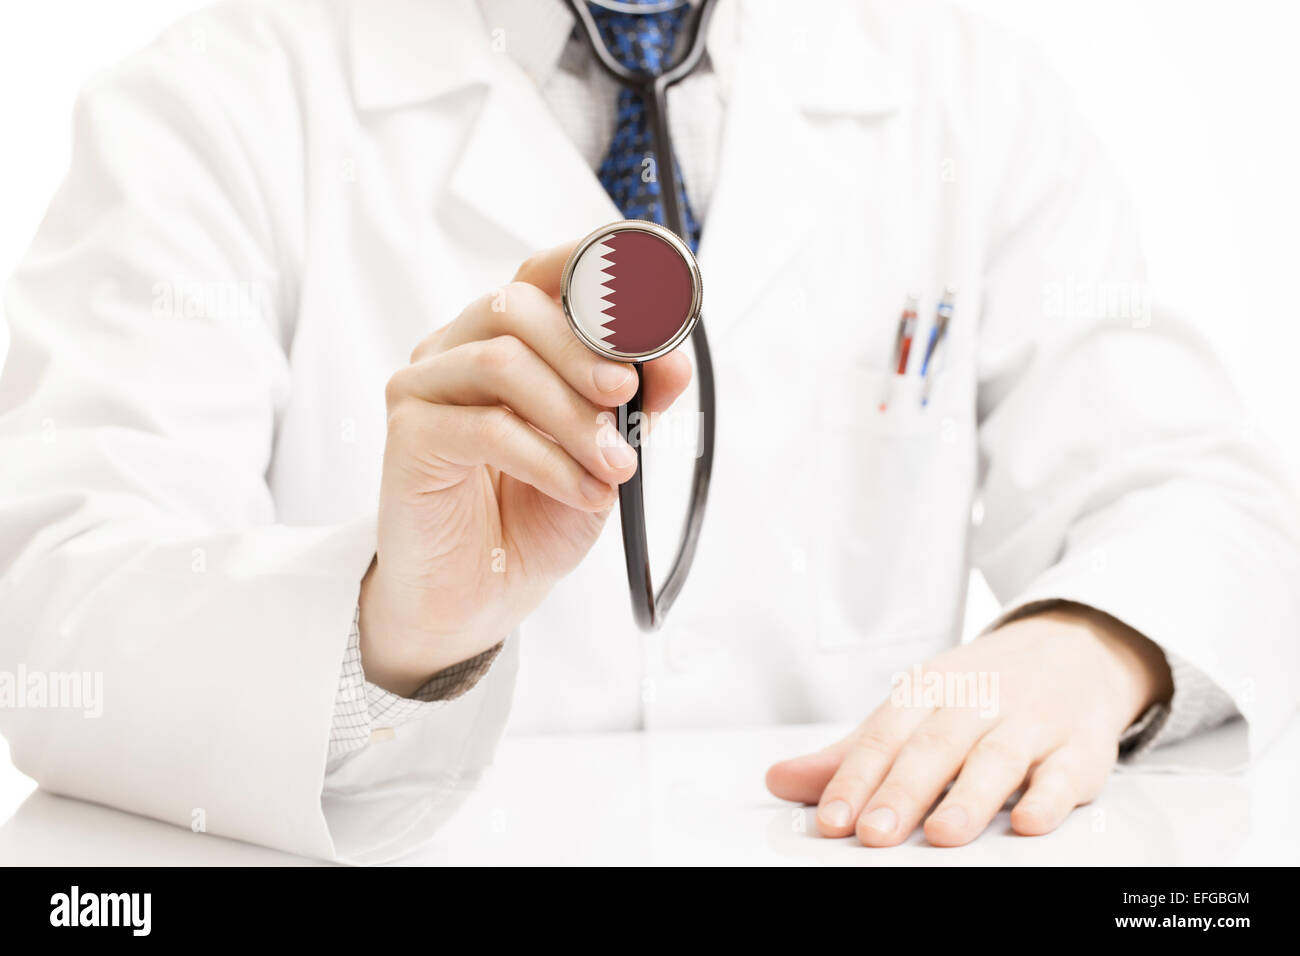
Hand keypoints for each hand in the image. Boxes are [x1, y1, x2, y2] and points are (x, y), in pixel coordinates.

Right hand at [360, 241, 691, 695]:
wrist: (480, 594)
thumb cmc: (534, 514)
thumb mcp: (605, 452)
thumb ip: (636, 402)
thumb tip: (672, 360)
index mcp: (505, 338)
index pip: (541, 273)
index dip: (590, 265)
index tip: (646, 291)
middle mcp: (457, 349)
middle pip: (515, 306)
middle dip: (584, 349)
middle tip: (627, 395)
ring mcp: (425, 388)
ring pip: (501, 362)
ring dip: (573, 416)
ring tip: (614, 465)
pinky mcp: (409, 437)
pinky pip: (486, 428)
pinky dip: (548, 460)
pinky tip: (582, 491)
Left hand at [766, 603, 1172, 845]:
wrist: (1072, 648)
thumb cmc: (979, 690)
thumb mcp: (914, 709)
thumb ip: (852, 754)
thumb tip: (780, 781)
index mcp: (928, 691)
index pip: (883, 736)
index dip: (855, 778)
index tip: (831, 819)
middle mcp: (976, 701)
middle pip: (934, 748)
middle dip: (902, 791)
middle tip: (873, 833)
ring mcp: (1031, 722)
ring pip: (997, 759)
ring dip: (969, 798)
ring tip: (940, 835)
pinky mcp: (1080, 747)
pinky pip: (1064, 772)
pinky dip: (1048, 798)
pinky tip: (1028, 823)